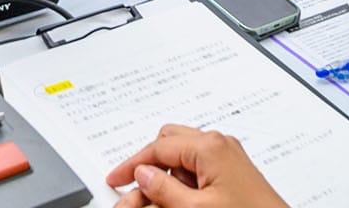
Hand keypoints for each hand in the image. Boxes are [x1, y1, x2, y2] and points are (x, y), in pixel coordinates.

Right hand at [106, 125, 290, 207]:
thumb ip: (164, 190)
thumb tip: (142, 174)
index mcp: (209, 147)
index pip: (158, 148)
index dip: (132, 165)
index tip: (115, 180)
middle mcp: (219, 146)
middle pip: (168, 146)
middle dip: (148, 169)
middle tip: (133, 194)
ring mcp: (227, 160)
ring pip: (181, 161)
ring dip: (164, 181)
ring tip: (153, 205)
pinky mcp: (232, 175)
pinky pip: (197, 173)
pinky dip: (181, 187)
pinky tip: (175, 204)